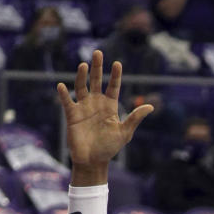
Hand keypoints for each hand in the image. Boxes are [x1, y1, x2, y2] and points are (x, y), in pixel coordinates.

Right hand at [56, 51, 152, 172]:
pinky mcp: (72, 115)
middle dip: (97, 67)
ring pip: (81, 87)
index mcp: (110, 106)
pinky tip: (62, 86)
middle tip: (98, 52)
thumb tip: (151, 106)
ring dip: (81, 76)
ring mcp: (83, 108)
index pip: (113, 87)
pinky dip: (64, 94)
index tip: (117, 63)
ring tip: (83, 65)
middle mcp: (96, 104)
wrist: (93, 161)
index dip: (115, 75)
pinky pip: (67, 102)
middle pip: (96, 81)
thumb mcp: (125, 132)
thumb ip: (135, 118)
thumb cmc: (110, 147)